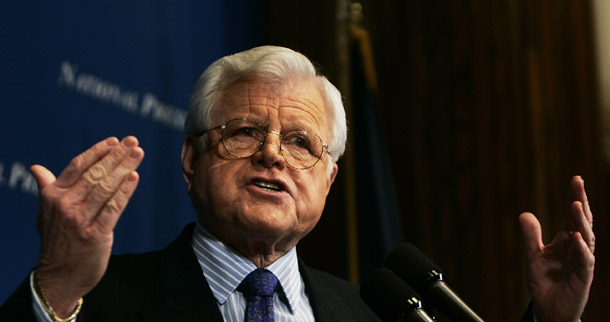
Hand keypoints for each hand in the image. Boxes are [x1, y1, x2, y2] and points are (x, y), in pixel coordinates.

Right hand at [32, 136, 143, 317]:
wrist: (59, 277)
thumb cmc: (56, 242)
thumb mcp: (46, 213)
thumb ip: (47, 188)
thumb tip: (36, 168)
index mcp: (53, 196)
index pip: (78, 166)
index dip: (97, 152)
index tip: (114, 141)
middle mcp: (65, 204)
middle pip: (95, 173)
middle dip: (116, 155)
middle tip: (133, 142)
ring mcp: (79, 219)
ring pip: (106, 187)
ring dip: (124, 167)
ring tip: (138, 154)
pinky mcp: (95, 233)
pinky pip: (113, 207)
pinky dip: (124, 191)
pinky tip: (134, 177)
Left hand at [519, 176, 594, 321]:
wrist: (549, 309)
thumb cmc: (545, 282)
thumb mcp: (533, 256)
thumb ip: (530, 236)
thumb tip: (524, 213)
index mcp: (565, 240)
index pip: (571, 215)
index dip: (574, 197)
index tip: (576, 179)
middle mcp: (576, 248)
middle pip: (582, 221)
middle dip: (580, 201)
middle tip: (578, 184)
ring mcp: (582, 261)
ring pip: (586, 237)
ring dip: (581, 221)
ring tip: (576, 205)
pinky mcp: (583, 277)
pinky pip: (585, 260)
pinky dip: (581, 248)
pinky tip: (576, 236)